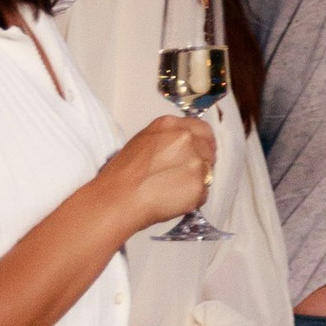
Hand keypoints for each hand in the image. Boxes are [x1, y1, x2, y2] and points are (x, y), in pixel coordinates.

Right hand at [98, 114, 214, 240]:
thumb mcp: (143, 142)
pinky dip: (192, 199)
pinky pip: (204, 192)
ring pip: (208, 171)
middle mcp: (185, 139)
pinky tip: (172, 199)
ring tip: (171, 189)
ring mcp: (195, 161)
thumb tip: (182, 148)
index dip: (203, 143)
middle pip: (208, 150)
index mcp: (170, 125)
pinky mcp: (199, 184)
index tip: (199, 153)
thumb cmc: (122, 176)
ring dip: (196, 181)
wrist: (117, 199)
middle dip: (200, 163)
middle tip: (182, 176)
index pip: (202, 129)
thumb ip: (167, 140)